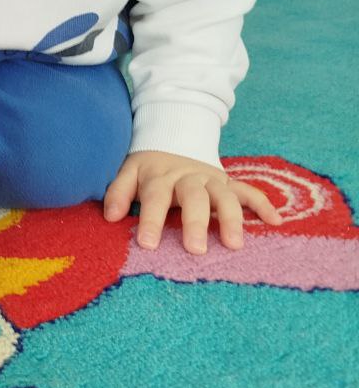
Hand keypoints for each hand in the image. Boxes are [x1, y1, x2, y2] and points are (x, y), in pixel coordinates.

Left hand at [103, 149, 281, 254]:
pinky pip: (249, 191)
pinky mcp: (228, 182)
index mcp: (161, 176)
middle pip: (194, 198)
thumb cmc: (148, 168)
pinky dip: (263, 205)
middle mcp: (188, 178)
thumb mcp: (128, 173)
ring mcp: (211, 179)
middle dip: (196, 222)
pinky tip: (276, 222)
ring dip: (231, 218)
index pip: (155, 198)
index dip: (150, 220)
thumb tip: (110, 216)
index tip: (147, 245)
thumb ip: (118, 193)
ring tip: (235, 244)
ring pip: (225, 195)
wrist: (173, 138)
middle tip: (197, 249)